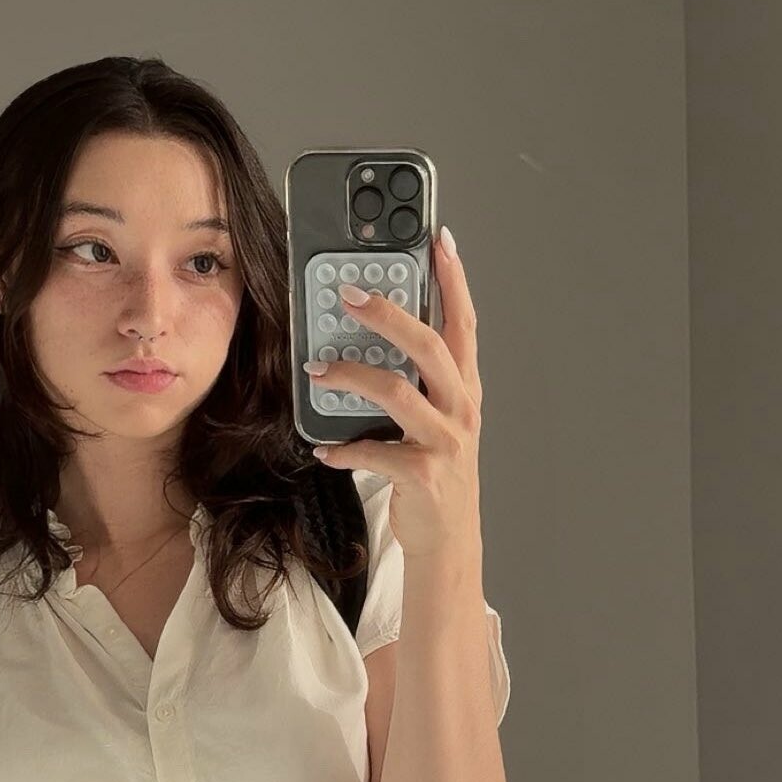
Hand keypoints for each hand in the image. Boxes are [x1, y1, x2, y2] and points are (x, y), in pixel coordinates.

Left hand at [304, 230, 482, 560]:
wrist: (448, 541)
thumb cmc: (435, 477)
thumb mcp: (436, 422)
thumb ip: (418, 383)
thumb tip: (372, 342)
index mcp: (465, 389)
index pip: (464, 323)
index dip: (453, 280)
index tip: (438, 239)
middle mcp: (461, 409)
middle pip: (428, 346)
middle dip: (386, 314)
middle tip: (347, 295)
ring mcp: (445, 442)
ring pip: (397, 392)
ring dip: (350, 377)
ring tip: (317, 371)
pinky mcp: (423, 475)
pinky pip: (374, 451)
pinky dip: (343, 448)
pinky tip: (323, 448)